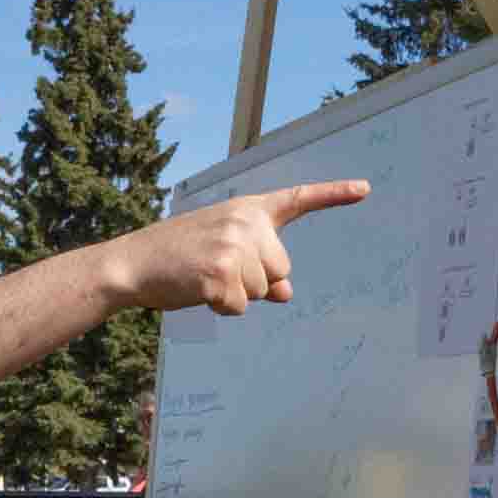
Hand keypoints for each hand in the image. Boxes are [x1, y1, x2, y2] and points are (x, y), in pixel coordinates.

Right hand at [106, 180, 369, 316]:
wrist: (131, 264)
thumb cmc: (177, 258)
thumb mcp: (223, 252)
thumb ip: (261, 265)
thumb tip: (286, 292)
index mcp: (247, 209)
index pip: (298, 199)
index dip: (335, 195)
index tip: (366, 189)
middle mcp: (245, 222)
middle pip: (281, 269)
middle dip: (255, 279)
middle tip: (214, 269)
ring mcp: (234, 247)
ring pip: (262, 292)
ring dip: (235, 295)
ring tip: (200, 277)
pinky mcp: (221, 274)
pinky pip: (240, 307)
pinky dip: (220, 308)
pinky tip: (196, 290)